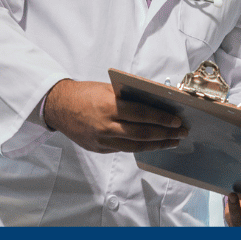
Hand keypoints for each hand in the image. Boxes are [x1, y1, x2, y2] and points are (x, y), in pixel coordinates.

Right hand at [42, 79, 187, 152]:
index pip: (142, 114)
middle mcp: (106, 126)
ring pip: (135, 146)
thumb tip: (157, 103)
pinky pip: (124, 149)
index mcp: (109, 107)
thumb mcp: (109, 89)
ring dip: (157, 145)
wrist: (58, 107)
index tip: (177, 121)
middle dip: (165, 134)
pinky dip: (140, 147)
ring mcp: (102, 140)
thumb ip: (130, 98)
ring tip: (172, 141)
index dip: (162, 119)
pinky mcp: (99, 149)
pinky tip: (153, 144)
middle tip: (181, 133)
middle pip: (142, 134)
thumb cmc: (85, 93)